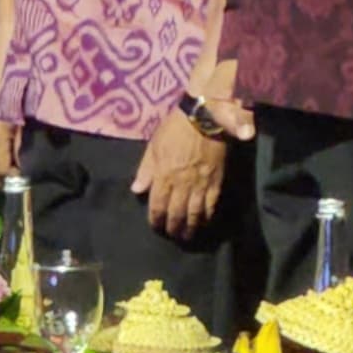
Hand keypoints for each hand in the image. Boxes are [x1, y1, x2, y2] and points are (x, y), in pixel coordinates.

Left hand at [134, 108, 228, 239]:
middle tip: (173, 235)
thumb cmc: (174, 129)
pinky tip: (204, 222)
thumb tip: (137, 190)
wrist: (203, 116)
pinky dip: (207, 216)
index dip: (156, 220)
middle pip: (176, 214)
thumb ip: (145, 170)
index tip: (156, 227)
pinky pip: (211, 204)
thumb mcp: (154, 146)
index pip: (158, 206)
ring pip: (194, 213)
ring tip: (187, 235)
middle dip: (173, 228)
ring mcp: (200, 183)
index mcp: (163, 176)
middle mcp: (181, 184)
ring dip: (190, 227)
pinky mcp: (216, 181)